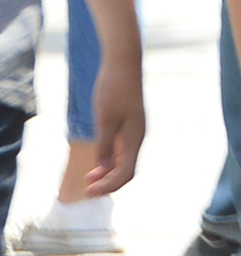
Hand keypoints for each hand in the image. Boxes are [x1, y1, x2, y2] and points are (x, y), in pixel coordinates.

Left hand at [81, 61, 142, 194]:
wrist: (123, 64)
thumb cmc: (113, 90)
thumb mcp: (104, 120)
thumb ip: (104, 146)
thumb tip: (104, 168)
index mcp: (135, 138)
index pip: (126, 173)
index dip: (109, 185)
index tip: (89, 191)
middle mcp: (138, 137)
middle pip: (128, 170)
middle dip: (108, 183)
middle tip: (87, 189)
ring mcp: (135, 131)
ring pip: (125, 161)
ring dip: (108, 173)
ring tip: (89, 178)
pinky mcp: (129, 125)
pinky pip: (123, 151)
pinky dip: (110, 161)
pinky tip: (98, 162)